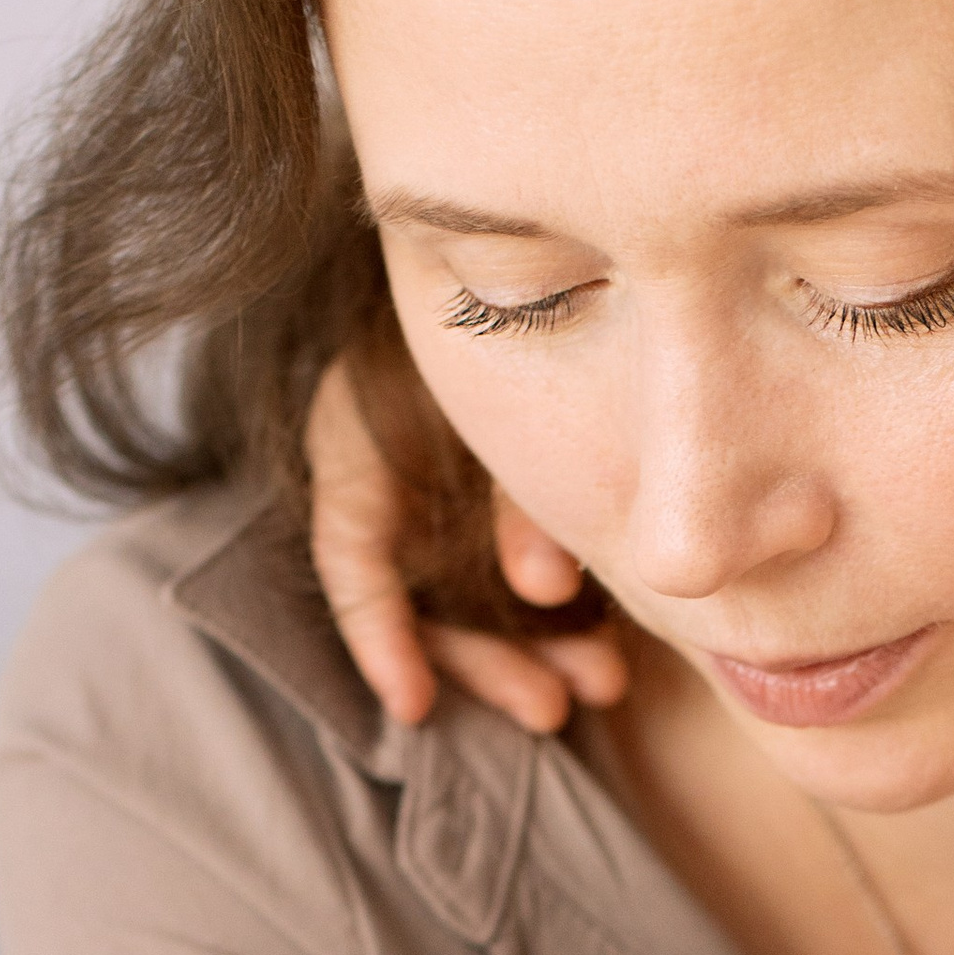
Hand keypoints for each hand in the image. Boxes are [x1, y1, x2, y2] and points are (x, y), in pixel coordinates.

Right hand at [305, 355, 629, 736]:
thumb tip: (543, 590)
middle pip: (420, 603)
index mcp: (361, 439)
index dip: (378, 635)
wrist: (537, 248)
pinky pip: (512, 594)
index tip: (412, 705)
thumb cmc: (504, 317)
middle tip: (553, 706)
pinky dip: (554, 631)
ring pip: (473, 610)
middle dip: (487, 664)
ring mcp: (444, 505)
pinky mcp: (492, 521)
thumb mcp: (494, 394)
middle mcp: (394, 483)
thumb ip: (517, 493)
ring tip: (601, 686)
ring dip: (531, 657)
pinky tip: (604, 663)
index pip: (349, 554)